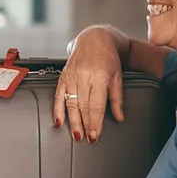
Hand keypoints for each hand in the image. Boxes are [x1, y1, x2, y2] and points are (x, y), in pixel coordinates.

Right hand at [54, 28, 124, 143]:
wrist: (94, 38)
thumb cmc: (107, 57)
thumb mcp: (117, 76)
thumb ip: (117, 98)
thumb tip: (119, 116)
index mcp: (100, 77)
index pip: (96, 105)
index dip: (95, 123)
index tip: (95, 135)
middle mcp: (84, 77)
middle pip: (83, 107)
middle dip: (84, 125)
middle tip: (86, 138)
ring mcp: (72, 77)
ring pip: (71, 104)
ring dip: (72, 122)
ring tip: (76, 135)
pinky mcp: (63, 77)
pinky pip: (58, 96)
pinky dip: (57, 110)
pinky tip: (59, 121)